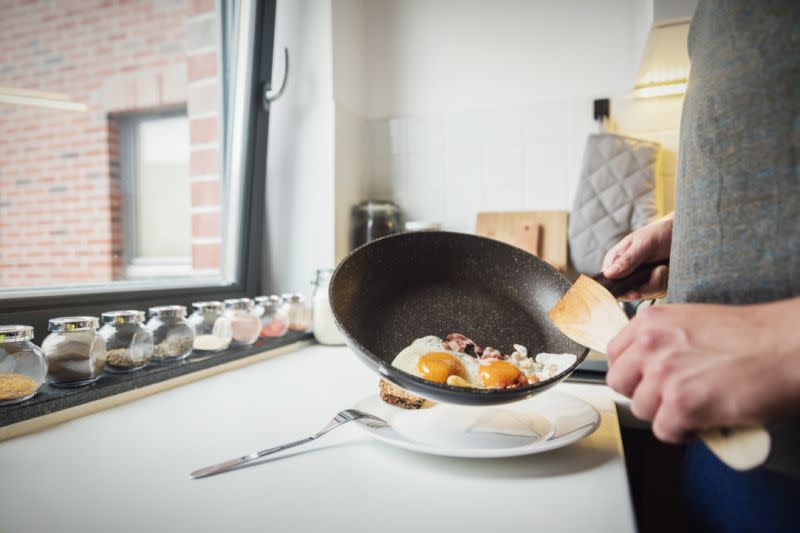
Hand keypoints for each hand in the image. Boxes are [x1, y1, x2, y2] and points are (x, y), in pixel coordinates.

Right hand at [602, 214, 672, 300]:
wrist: (686, 232)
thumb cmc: (662, 232)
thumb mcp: (644, 243)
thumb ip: (627, 260)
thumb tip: (608, 274)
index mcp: (617, 260)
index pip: (609, 283)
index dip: (619, 290)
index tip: (633, 291)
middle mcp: (627, 272)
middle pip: (629, 293)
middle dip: (647, 286)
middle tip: (659, 270)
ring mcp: (641, 279)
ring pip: (646, 294)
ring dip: (659, 282)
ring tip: (664, 266)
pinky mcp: (656, 284)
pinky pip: (659, 293)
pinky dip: (667, 283)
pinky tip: (669, 270)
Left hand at [605, 299, 799, 442]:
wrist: (788, 347)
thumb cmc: (753, 336)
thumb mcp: (691, 323)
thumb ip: (662, 341)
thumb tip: (647, 367)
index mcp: (650, 321)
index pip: (614, 355)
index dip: (632, 372)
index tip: (646, 381)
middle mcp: (650, 345)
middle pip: (621, 384)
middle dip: (644, 394)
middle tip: (670, 398)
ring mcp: (663, 375)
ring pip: (642, 410)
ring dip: (666, 414)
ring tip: (695, 408)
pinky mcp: (681, 404)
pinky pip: (664, 431)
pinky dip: (683, 433)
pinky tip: (704, 421)